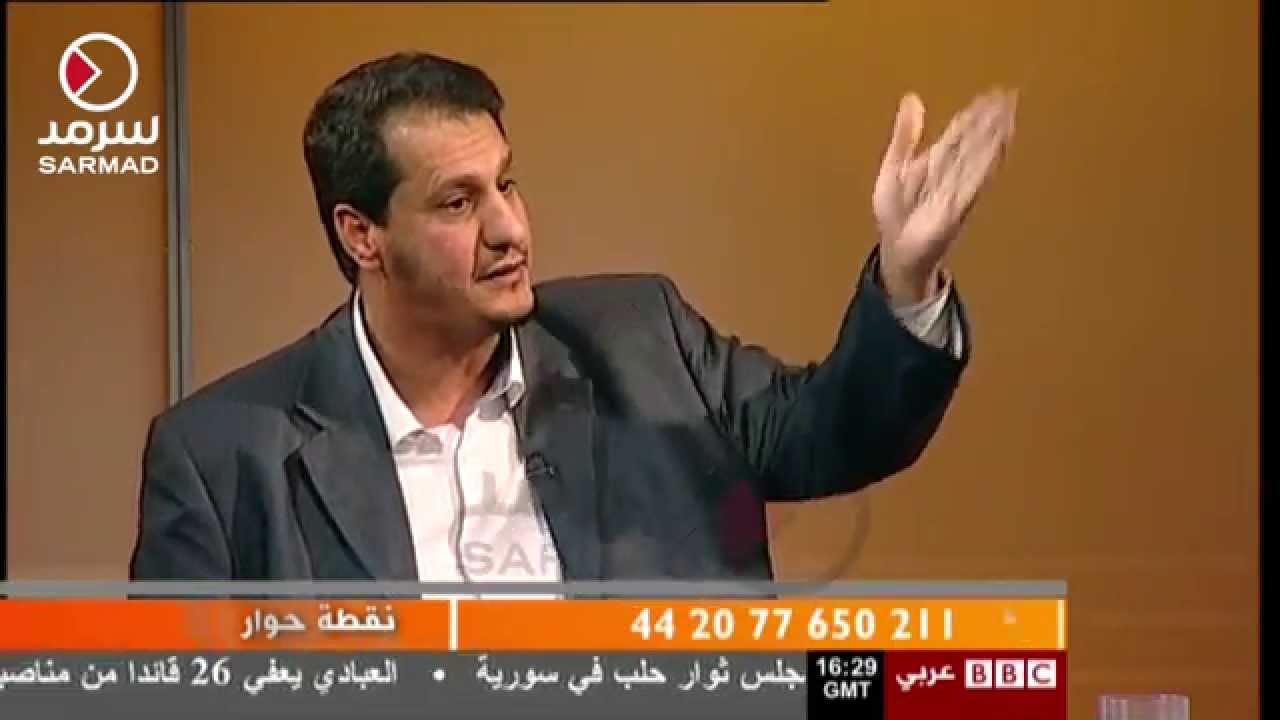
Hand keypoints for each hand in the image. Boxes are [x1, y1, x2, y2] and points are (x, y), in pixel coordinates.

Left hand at [872, 88, 1016, 302]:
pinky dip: (981, 171)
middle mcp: (950, 173)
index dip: (975, 113)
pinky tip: (993, 156)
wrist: (895, 248)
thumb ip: (905, 135)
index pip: (960, 132)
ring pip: (977, 160)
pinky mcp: (954, 210)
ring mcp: (955, 191)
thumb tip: (913, 98)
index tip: (994, 94)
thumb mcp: (894, 166)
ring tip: (1008, 118)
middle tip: (1009, 97)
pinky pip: (970, 188)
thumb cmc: (897, 211)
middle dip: (990, 121)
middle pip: (974, 142)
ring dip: (992, 141)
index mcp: (936, 161)